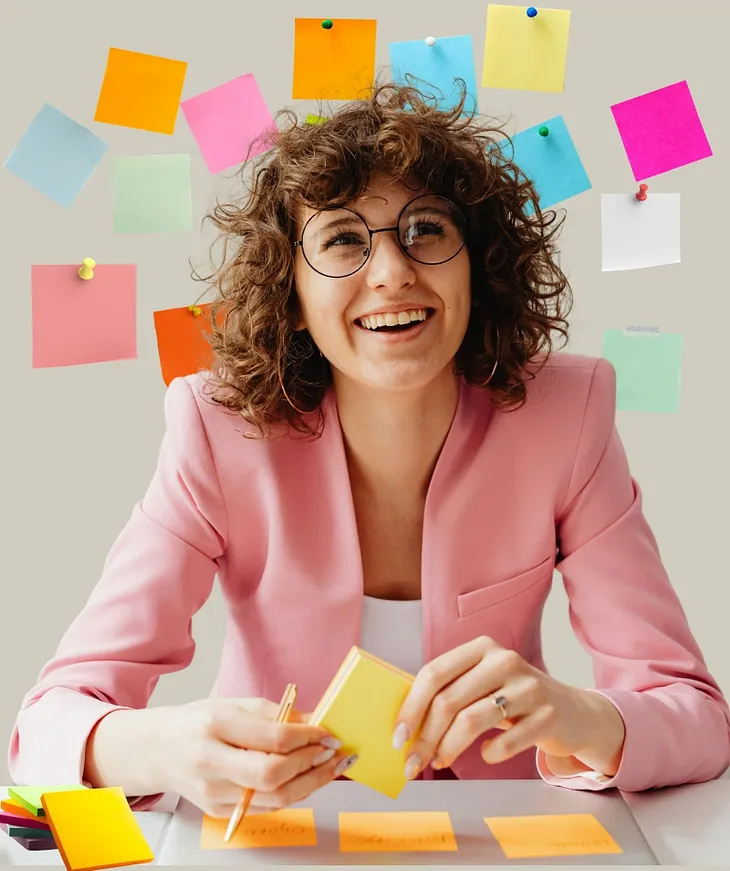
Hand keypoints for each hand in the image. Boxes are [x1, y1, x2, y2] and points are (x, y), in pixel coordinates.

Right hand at [149, 697, 355, 816]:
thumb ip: (275, 714)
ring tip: (329, 766)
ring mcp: (214, 793)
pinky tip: (306, 777)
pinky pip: (266, 806)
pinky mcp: (219, 812)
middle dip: (311, 764)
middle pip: (273, 775)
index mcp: (215, 726)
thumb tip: (315, 722)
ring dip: (310, 783)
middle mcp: (211, 763)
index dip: (307, 738)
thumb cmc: (198, 722)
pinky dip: (292, 792)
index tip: (327, 733)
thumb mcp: (234, 704)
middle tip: (331, 751)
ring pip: (274, 798)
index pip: (273, 738)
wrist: (158, 750)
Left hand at [393, 636, 624, 778]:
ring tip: (440, 762)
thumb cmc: (514, 699)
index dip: (411, 707)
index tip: (397, 737)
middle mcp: (504, 660)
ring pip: (472, 721)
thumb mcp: (484, 683)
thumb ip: (451, 691)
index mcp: (481, 648)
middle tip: (413, 762)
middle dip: (425, 737)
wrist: (574, 712)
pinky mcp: (548, 715)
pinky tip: (485, 756)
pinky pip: (506, 742)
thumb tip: (405, 725)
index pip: (434, 673)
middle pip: (448, 700)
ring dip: (448, 749)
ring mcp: (529, 686)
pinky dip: (489, 755)